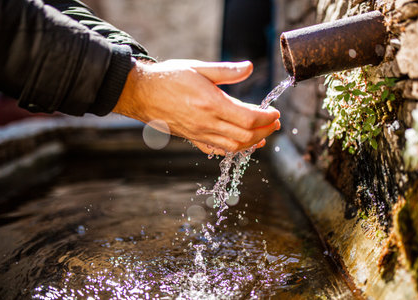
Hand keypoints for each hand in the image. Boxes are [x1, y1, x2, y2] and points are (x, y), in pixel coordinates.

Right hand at [113, 59, 279, 153]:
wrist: (142, 94)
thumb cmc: (169, 78)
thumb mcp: (198, 68)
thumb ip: (226, 71)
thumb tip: (249, 67)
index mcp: (212, 104)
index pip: (249, 118)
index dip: (267, 117)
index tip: (276, 112)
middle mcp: (207, 123)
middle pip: (246, 135)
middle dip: (265, 131)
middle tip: (275, 123)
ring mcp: (200, 134)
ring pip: (234, 146)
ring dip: (253, 142)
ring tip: (264, 134)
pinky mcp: (193, 138)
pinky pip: (217, 149)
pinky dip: (234, 148)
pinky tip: (241, 143)